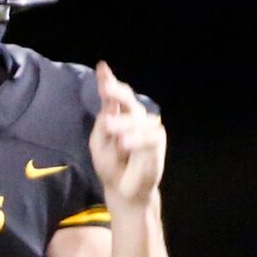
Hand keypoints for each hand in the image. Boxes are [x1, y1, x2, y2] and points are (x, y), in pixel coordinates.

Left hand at [90, 61, 165, 209]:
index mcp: (117, 115)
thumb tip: (109, 107)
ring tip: (109, 127)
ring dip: (122, 122)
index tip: (102, 67)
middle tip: (106, 89)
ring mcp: (146, 127)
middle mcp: (133, 117)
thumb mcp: (99, 145)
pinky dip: (136, 139)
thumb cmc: (110, 165)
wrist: (123, 189)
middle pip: (127, 99)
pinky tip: (125, 142)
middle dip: (116, 92)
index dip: (108, 80)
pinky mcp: (157, 142)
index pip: (112, 96)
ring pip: (136, 117)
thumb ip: (102, 126)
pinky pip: (149, 136)